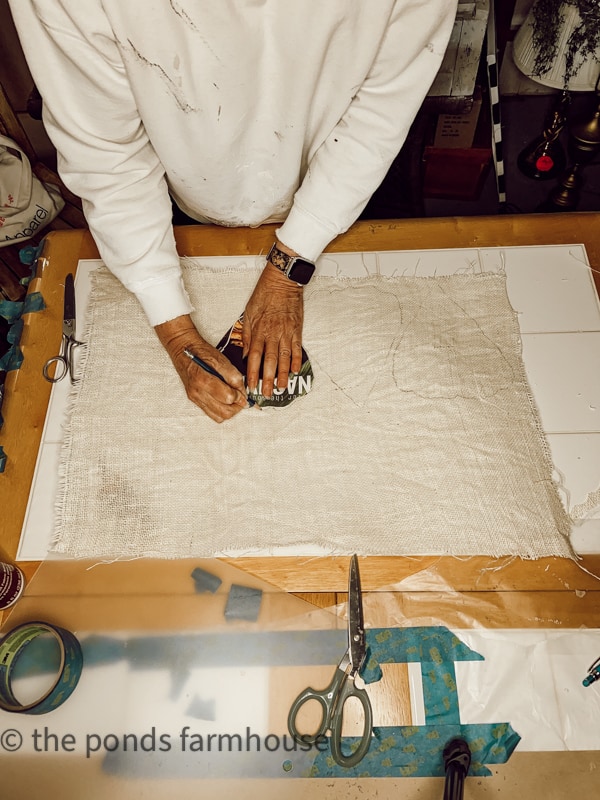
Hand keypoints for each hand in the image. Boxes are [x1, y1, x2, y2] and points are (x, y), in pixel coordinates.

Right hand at [155, 315, 247, 422]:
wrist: (183, 349)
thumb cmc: (200, 351)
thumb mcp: (220, 359)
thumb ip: (233, 376)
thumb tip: (242, 392)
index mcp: (203, 379)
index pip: (228, 398)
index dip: (240, 396)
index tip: (244, 392)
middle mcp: (197, 392)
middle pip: (224, 413)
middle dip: (237, 407)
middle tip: (241, 398)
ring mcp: (195, 398)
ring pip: (218, 416)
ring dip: (229, 410)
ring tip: (233, 399)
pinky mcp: (194, 400)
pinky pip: (211, 413)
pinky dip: (221, 410)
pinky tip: (224, 400)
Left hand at [242, 261, 303, 397]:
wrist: (282, 281)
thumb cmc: (264, 295)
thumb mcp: (248, 313)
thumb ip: (247, 335)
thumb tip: (245, 354)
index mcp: (258, 330)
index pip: (253, 357)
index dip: (252, 373)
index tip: (250, 386)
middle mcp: (272, 334)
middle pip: (269, 361)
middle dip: (267, 379)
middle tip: (267, 394)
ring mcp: (286, 332)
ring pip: (284, 358)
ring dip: (283, 375)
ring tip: (282, 388)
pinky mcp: (297, 329)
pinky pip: (296, 348)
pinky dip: (296, 360)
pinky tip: (294, 371)